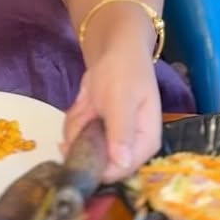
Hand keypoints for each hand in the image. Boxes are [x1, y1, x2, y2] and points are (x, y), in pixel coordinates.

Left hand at [64, 16, 161, 182]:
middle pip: (99, 163)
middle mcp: (130, 147)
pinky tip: (83, 102)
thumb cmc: (124, 71)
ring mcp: (112, 140)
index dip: (97, 166)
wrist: (115, 50)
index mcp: (145, 142)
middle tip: (83, 115)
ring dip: (77, 126)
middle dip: (82, 140)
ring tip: (86, 102)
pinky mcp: (98, 132)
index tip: (75, 150)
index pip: (122, 169)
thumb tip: (123, 164)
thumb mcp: (121, 100)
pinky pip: (77, 136)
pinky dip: (74, 120)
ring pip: (83, 148)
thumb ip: (121, 132)